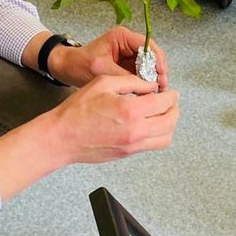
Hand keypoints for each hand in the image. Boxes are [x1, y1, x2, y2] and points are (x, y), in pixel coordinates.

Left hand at [50, 26, 170, 90]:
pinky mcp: (127, 64)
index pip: (148, 45)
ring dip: (153, 78)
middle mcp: (128, 42)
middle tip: (161, 87)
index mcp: (122, 36)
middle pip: (152, 55)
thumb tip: (144, 85)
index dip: (158, 61)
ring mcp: (128, 53)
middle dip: (158, 71)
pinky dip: (146, 81)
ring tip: (157, 92)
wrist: (67, 68)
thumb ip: (122, 75)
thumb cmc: (79, 64)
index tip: (161, 76)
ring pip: (149, 64)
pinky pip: (141, 72)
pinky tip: (148, 92)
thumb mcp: (101, 70)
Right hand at [51, 74, 179, 163]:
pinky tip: (150, 124)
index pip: (164, 102)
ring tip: (163, 113)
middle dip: (174, 109)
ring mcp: (133, 145)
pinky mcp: (128, 153)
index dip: (171, 95)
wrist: (62, 138)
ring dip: (169, 124)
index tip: (170, 91)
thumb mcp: (103, 83)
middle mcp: (136, 131)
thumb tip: (150, 85)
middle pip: (170, 121)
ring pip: (166, 137)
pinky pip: (153, 145)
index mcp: (130, 110)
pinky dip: (159, 134)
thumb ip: (131, 82)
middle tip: (170, 101)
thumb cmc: (77, 111)